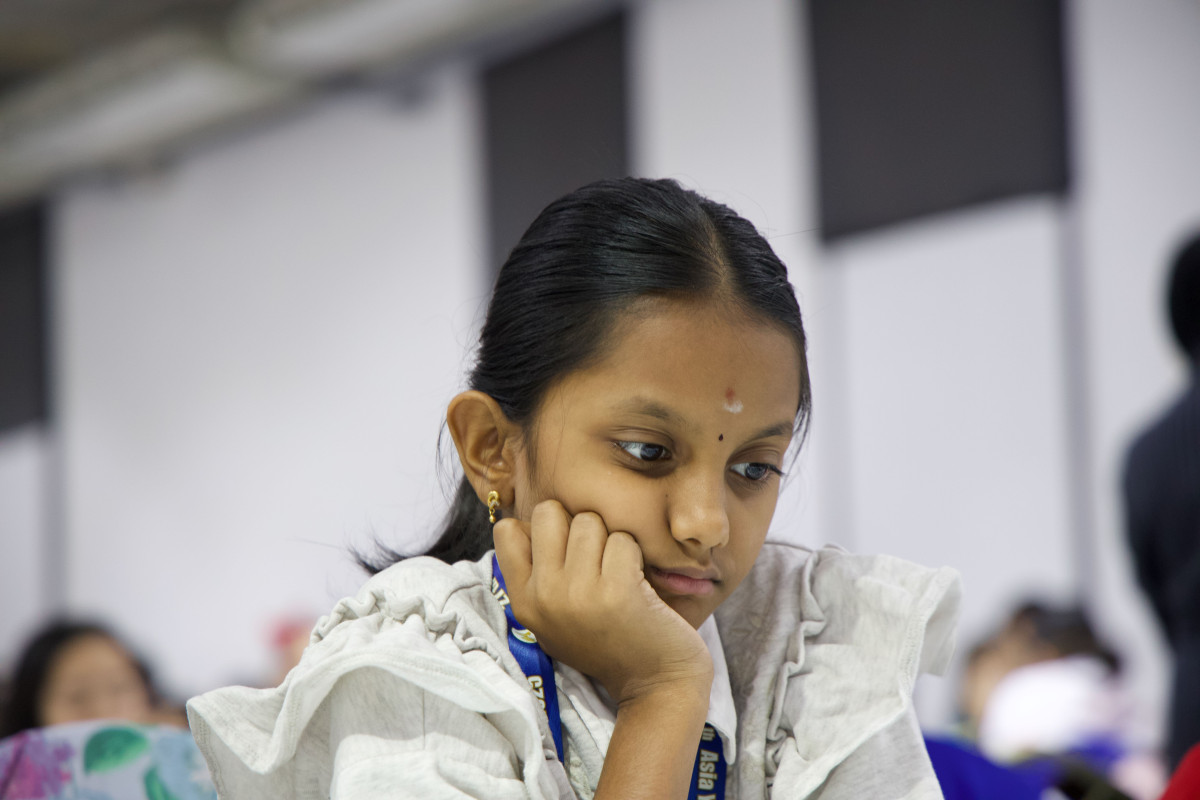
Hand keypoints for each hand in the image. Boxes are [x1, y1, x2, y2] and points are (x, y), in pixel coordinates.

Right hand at [493, 500, 712, 705]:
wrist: (655, 684)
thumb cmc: (607, 643)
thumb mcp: (553, 619)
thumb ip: (536, 577)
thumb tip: (525, 522)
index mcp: (523, 602)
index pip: (507, 530)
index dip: (539, 530)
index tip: (562, 552)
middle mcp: (544, 597)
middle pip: (549, 512)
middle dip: (576, 525)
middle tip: (595, 557)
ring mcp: (579, 593)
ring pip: (588, 521)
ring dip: (609, 540)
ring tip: (617, 573)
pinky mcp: (617, 590)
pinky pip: (622, 539)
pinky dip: (635, 555)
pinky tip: (638, 583)